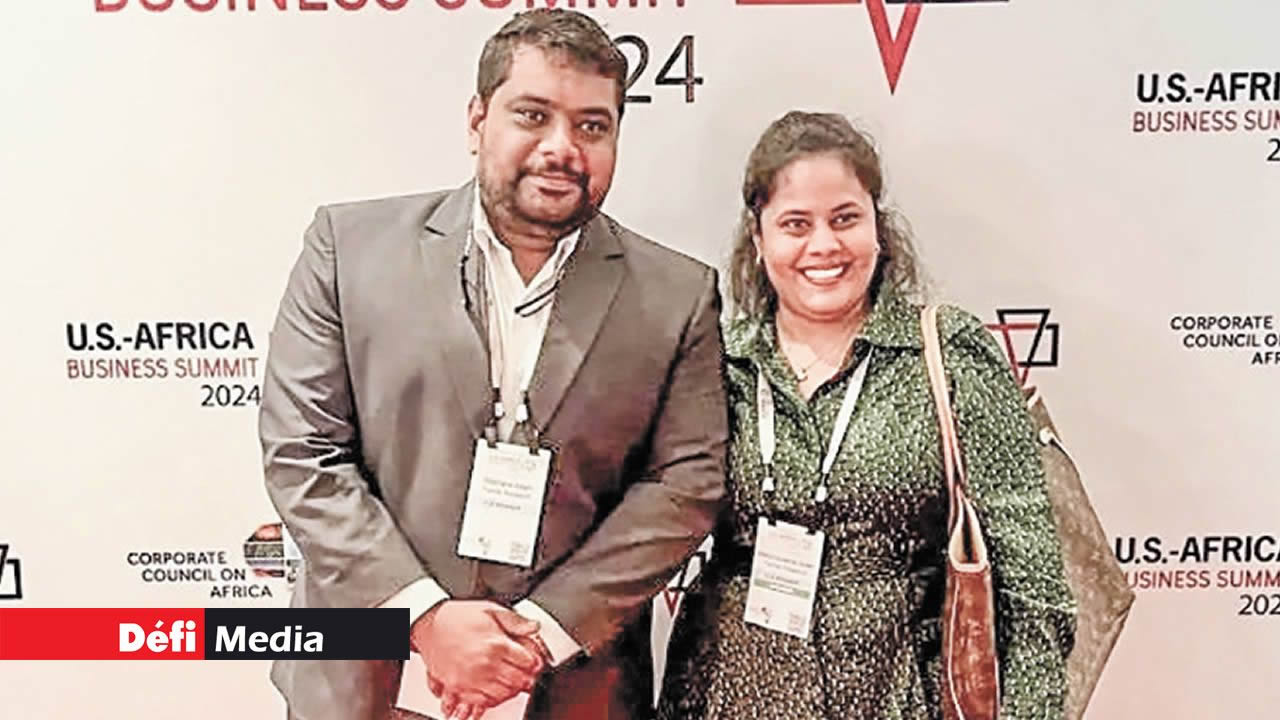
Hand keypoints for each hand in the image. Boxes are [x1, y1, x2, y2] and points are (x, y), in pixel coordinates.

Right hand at [411, 600, 547, 710]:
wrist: (429, 623)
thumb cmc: (458, 616)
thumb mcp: (490, 610)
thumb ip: (515, 621)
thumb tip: (535, 627)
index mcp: (496, 644)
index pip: (528, 663)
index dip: (534, 662)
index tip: (534, 662)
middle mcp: (485, 664)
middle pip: (518, 681)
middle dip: (526, 677)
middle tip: (525, 673)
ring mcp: (471, 678)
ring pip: (503, 694)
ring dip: (510, 689)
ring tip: (510, 680)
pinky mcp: (458, 687)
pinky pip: (482, 701)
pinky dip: (491, 698)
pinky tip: (494, 688)